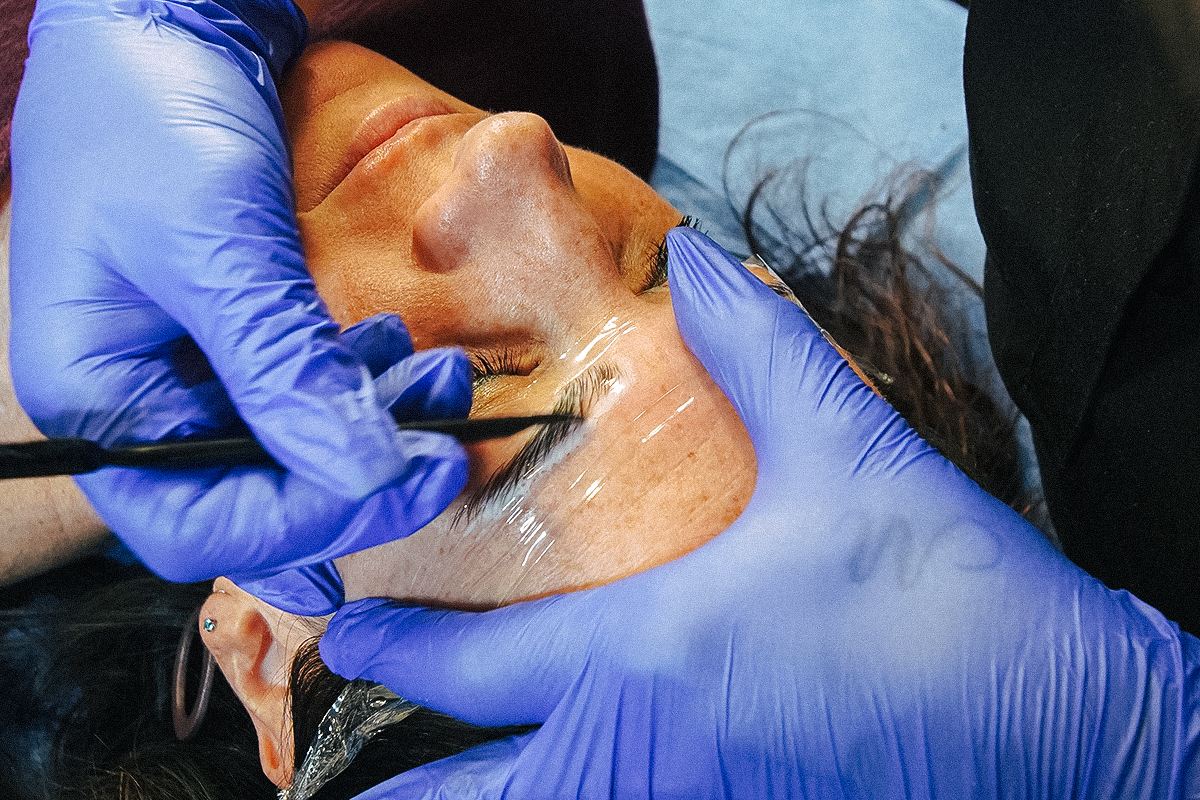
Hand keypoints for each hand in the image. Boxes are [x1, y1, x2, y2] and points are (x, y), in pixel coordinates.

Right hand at [9, 0, 469, 581]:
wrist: (163, 22)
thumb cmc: (152, 112)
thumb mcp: (216, 243)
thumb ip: (284, 367)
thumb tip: (367, 475)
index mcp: (92, 399)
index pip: (193, 522)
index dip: (304, 522)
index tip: (409, 479)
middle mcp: (134, 403)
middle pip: (250, 503)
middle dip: (356, 483)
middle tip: (448, 451)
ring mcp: (185, 373)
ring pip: (289, 454)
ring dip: (373, 432)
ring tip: (440, 377)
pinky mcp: (233, 339)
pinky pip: (303, 397)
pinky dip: (359, 388)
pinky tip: (396, 350)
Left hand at [319, 228, 1197, 797]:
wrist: (1069, 720)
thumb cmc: (950, 591)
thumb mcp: (849, 448)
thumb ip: (757, 345)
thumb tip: (698, 255)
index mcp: (652, 650)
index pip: (473, 667)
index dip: (391, 653)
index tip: (339, 634)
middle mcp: (649, 750)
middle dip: (392, 789)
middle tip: (330, 763)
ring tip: (426, 788)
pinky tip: (565, 784)